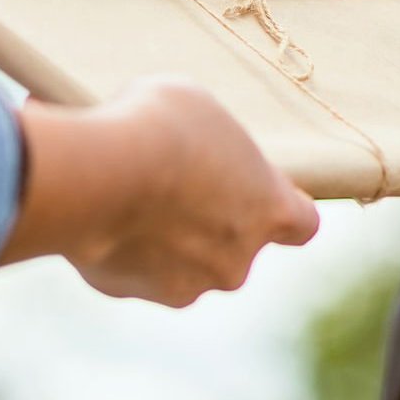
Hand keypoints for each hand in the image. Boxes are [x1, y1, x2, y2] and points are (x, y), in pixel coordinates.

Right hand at [0, 79, 320, 306]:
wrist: (98, 175)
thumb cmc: (160, 128)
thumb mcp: (197, 108)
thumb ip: (211, 142)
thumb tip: (193, 149)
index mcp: (270, 209)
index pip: (302, 224)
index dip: (277, 207)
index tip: (253, 191)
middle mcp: (237, 260)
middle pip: (234, 245)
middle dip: (208, 223)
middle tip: (173, 184)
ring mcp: (186, 284)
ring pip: (182, 262)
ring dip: (164, 238)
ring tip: (129, 194)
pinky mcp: (132, 292)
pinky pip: (133, 270)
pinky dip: (122, 249)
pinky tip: (101, 213)